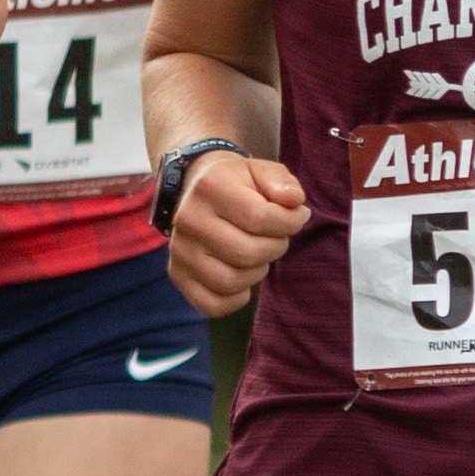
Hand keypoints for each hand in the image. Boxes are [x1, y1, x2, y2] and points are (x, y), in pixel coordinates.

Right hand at [166, 150, 306, 317]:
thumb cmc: (237, 183)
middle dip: (275, 248)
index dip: (290, 222)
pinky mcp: (177, 274)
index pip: (260, 217)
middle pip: (246, 253)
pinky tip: (243, 278)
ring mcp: (179, 250)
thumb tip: (295, 203)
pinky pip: (212, 305)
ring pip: (229, 282)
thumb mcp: (262, 170)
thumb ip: (283, 182)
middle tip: (277, 237)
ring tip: (259, 254)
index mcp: (210, 187)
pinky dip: (235, 299)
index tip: (297, 216)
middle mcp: (188, 219)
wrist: (196, 187)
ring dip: (256, 272)